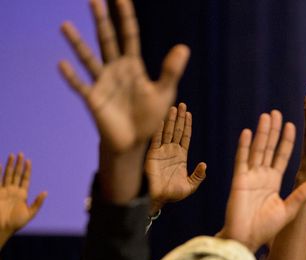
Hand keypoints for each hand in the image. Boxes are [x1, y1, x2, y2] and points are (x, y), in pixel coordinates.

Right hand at [0, 154, 46, 246]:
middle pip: (16, 174)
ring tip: (12, 155)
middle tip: (20, 153)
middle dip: (18, 164)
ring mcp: (4, 191)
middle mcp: (13, 191)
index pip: (25, 179)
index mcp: (22, 195)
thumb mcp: (30, 213)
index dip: (27, 170)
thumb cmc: (16, 223)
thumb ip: (37, 203)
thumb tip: (45, 192)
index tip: (28, 161)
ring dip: (9, 165)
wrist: (2, 228)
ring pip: (7, 175)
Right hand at [59, 0, 188, 152]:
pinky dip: (72, 76)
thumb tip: (184, 47)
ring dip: (77, 43)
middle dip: (101, 21)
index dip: (125, 17)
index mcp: (132, 65)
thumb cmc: (149, 116)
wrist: (135, 141)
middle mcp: (114, 69)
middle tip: (94, 0)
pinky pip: (81, 85)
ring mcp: (102, 82)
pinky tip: (62, 64)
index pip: (129, 35)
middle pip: (106, 40)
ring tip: (65, 26)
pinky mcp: (93, 99)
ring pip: (88, 58)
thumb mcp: (164, 92)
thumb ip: (171, 70)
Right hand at [145, 103, 206, 211]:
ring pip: (167, 131)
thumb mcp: (190, 186)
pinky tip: (161, 119)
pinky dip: (158, 129)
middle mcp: (171, 151)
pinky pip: (156, 139)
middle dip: (180, 118)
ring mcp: (161, 151)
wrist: (158, 198)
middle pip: (177, 130)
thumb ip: (198, 175)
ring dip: (170, 119)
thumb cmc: (173, 194)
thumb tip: (204, 164)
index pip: (185, 137)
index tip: (189, 114)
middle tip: (182, 104)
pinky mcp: (152, 154)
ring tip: (173, 107)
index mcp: (181, 157)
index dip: (187, 125)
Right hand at [218, 111, 305, 250]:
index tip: (292, 126)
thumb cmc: (266, 228)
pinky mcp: (239, 180)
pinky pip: (242, 160)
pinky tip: (248, 132)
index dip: (286, 141)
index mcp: (273, 182)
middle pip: (269, 148)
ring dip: (262, 133)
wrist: (246, 238)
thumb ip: (301, 194)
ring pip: (257, 150)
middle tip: (277, 113)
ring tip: (266, 116)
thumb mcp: (288, 210)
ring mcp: (250, 177)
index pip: (281, 157)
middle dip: (274, 131)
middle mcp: (262, 176)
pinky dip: (245, 146)